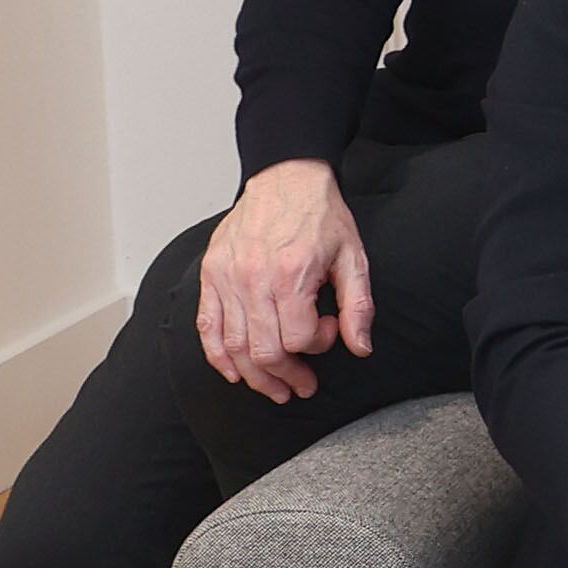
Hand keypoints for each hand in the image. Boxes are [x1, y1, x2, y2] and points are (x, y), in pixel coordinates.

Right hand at [193, 158, 368, 402]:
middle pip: (262, 351)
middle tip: (303, 386)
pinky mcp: (210, 275)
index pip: (298, 339)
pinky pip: (207, 327)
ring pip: (232, 347)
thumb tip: (360, 347)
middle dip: (286, 377)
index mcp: (291, 275)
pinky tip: (234, 372)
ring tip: (276, 388)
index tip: (330, 332)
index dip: (317, 347)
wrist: (286, 179)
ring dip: (254, 376)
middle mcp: (253, 280)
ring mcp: (226, 278)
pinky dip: (218, 356)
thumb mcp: (354, 257)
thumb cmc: (321, 217)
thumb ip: (359, 305)